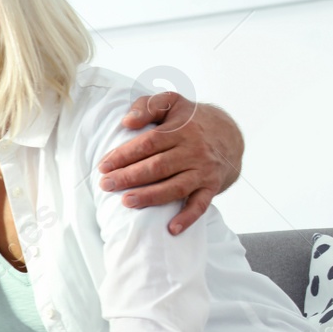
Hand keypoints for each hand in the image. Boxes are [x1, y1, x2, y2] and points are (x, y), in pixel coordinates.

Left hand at [100, 92, 242, 234]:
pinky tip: (171, 229)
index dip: (124, 155)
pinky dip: (187, 218)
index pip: (149, 143)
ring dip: (150, 196)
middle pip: (158, 166)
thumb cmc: (189, 119)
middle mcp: (194, 150)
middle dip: (130, 177)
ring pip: (175, 187)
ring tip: (126, 202)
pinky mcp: (212, 186)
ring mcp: (204, 170)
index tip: (103, 166)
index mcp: (181, 129)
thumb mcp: (171, 102)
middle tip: (106, 185)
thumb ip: (147, 106)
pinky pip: (201, 204)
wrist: (229, 134)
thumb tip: (127, 122)